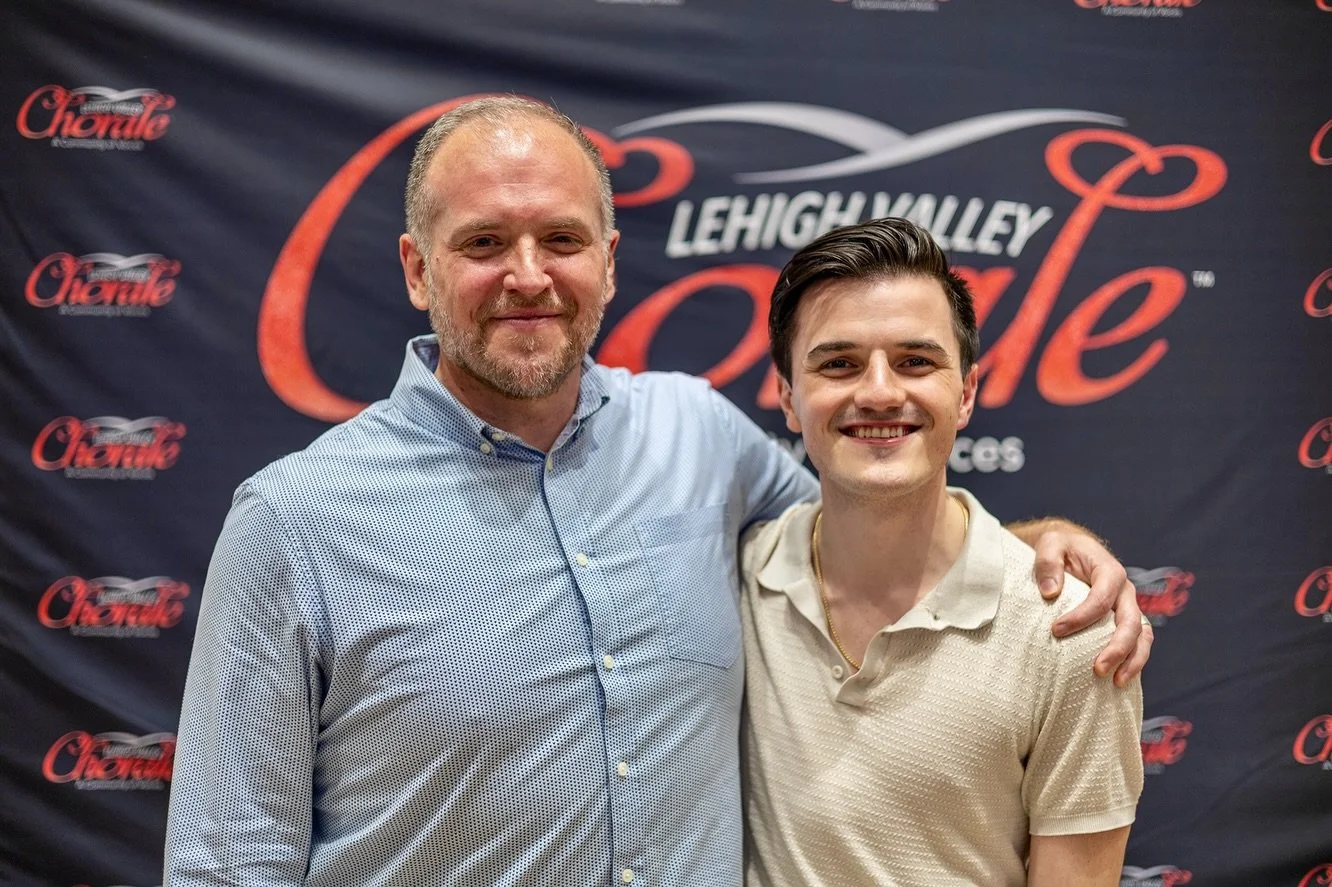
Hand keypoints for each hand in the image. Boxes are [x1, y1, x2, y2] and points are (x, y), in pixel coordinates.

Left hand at [1027, 522, 1152, 685]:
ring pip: (1142, 637)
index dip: (1080, 618)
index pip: (1100, 599)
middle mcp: (1125, 592)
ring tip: (1116, 682)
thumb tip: (1050, 592)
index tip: (1055, 631)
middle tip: (1097, 669)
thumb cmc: (1060, 548)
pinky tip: (1119, 681)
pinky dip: (1133, 662)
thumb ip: (1048, 563)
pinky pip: (1138, 643)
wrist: (1071, 550)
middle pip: (1130, 623)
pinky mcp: (1124, 621)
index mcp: (1109, 571)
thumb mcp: (1050, 544)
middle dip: (1117, 648)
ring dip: (1132, 661)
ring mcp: (1128, 608)